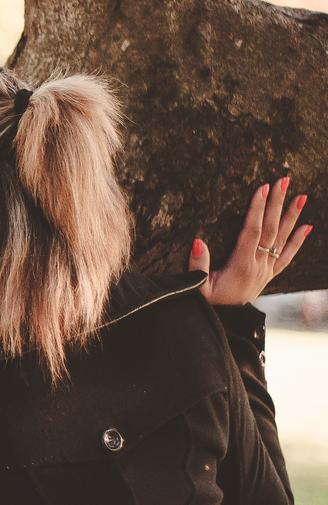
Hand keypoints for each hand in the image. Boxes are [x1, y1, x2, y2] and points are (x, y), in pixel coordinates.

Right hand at [189, 178, 311, 305]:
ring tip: (301, 196)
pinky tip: (307, 226)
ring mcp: (266, 269)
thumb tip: (198, 240)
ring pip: (281, 238)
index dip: (257, 210)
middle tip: (283, 180)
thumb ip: (197, 265)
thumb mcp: (197, 288)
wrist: (226, 323)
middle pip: (270, 229)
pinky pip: (287, 256)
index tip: (262, 188)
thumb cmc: (209, 305)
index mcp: (241, 266)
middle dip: (276, 203)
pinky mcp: (269, 274)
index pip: (252, 231)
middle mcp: (258, 265)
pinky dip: (298, 241)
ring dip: (292, 216)